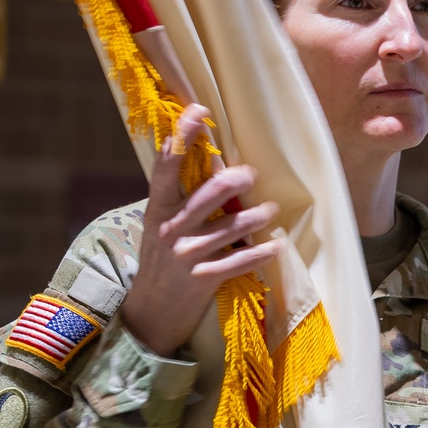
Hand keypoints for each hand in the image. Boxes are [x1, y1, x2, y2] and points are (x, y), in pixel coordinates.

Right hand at [121, 105, 281, 357]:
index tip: (199, 111)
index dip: (183, 134)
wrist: (149, 315)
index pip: (167, 164)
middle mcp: (172, 228)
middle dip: (237, 178)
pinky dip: (263, 252)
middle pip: (211, 191)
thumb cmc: (160, 263)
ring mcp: (188, 254)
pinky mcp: (205, 279)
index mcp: (157, 209)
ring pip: (233, 225)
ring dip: (258, 215)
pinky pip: (242, 260)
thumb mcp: (158, 227)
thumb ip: (177, 199)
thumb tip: (208, 164)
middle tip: (251, 173)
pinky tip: (277, 245)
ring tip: (270, 209)